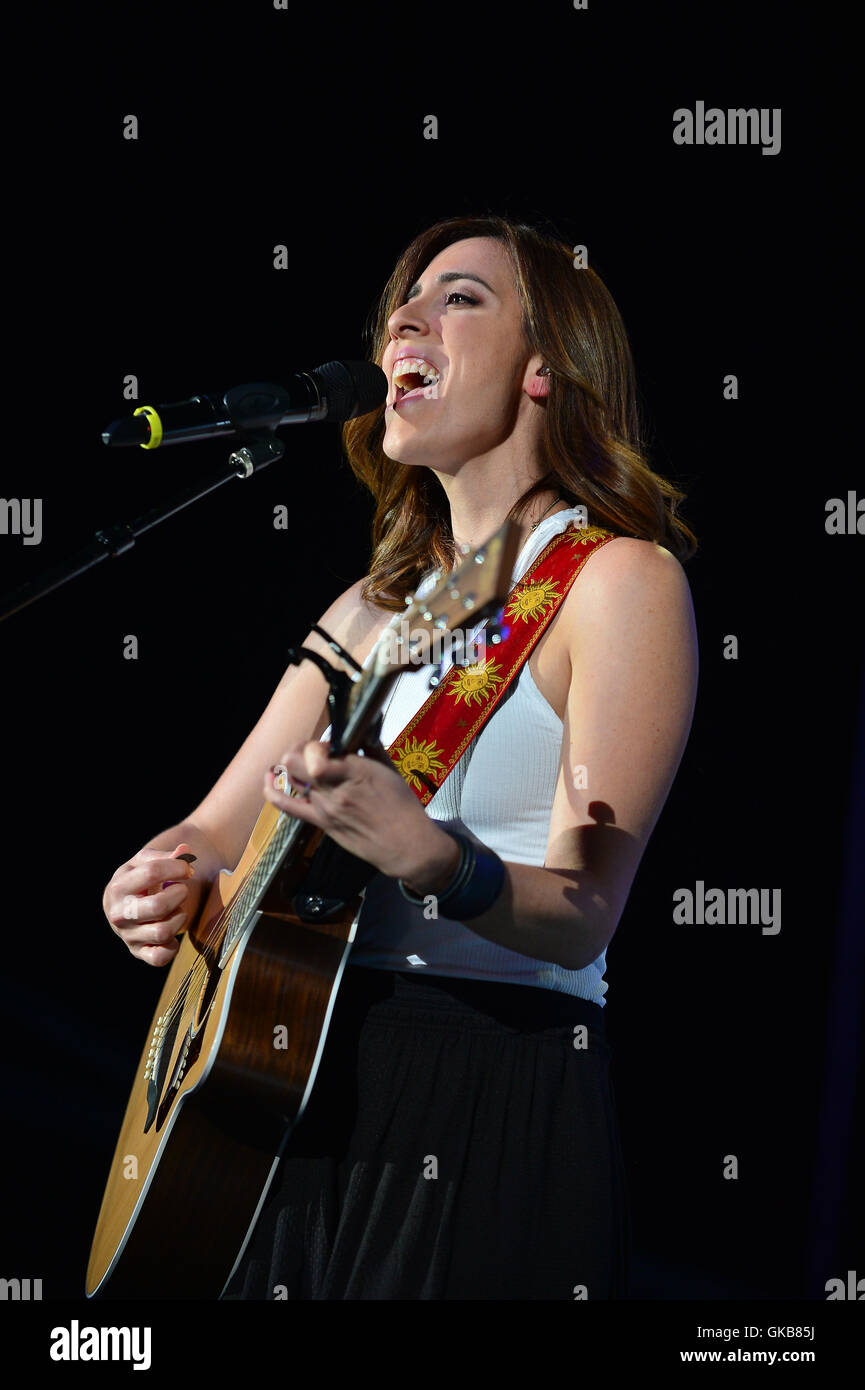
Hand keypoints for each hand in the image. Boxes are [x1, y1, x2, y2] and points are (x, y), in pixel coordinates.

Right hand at [103, 844, 199, 966]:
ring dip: (179, 918)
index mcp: (118, 887)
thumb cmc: (143, 879)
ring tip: (177, 909)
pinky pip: (160, 958)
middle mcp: (119, 914)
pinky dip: (172, 946)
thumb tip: (184, 851)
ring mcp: (128, 936)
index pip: (151, 872)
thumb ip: (167, 855)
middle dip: (179, 894)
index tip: (187, 869)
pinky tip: (173, 933)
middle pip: (158, 906)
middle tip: (182, 890)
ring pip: (162, 932)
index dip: (176, 868)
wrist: (132, 901)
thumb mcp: (148, 861)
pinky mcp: (139, 953)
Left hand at [265, 741, 459, 890]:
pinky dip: (272, 790)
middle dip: (300, 750)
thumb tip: (362, 728)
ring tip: (298, 764)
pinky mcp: (320, 823)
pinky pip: (287, 805)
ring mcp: (324, 807)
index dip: (317, 744)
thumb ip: (370, 747)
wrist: (404, 844)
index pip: (316, 751)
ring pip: (290, 778)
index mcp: (355, 771)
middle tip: (313, 752)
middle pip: (294, 761)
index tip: (329, 746)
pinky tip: (268, 780)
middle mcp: (334, 789)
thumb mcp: (390, 769)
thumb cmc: (402, 806)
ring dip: (292, 766)